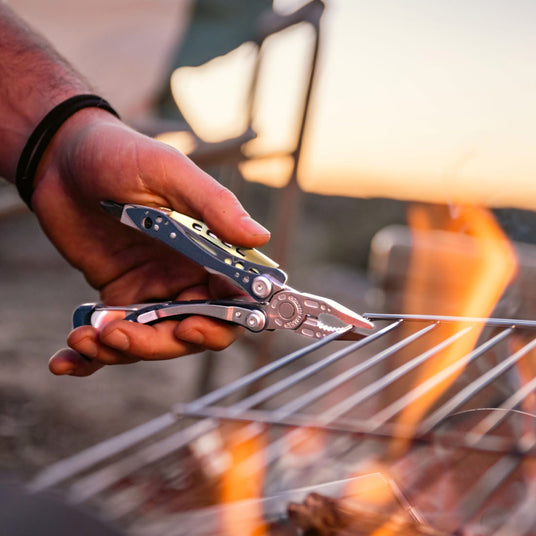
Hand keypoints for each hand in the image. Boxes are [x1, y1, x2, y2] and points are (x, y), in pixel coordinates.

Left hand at [32, 108, 269, 375]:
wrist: (62, 159)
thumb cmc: (121, 154)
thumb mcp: (168, 172)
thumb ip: (214, 205)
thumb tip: (259, 237)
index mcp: (210, 249)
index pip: (234, 298)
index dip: (223, 321)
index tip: (192, 327)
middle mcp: (187, 275)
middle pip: (193, 331)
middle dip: (161, 343)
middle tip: (122, 334)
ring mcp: (152, 289)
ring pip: (152, 340)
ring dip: (121, 351)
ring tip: (86, 337)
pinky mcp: (118, 297)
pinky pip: (113, 336)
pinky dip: (91, 358)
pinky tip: (66, 361)